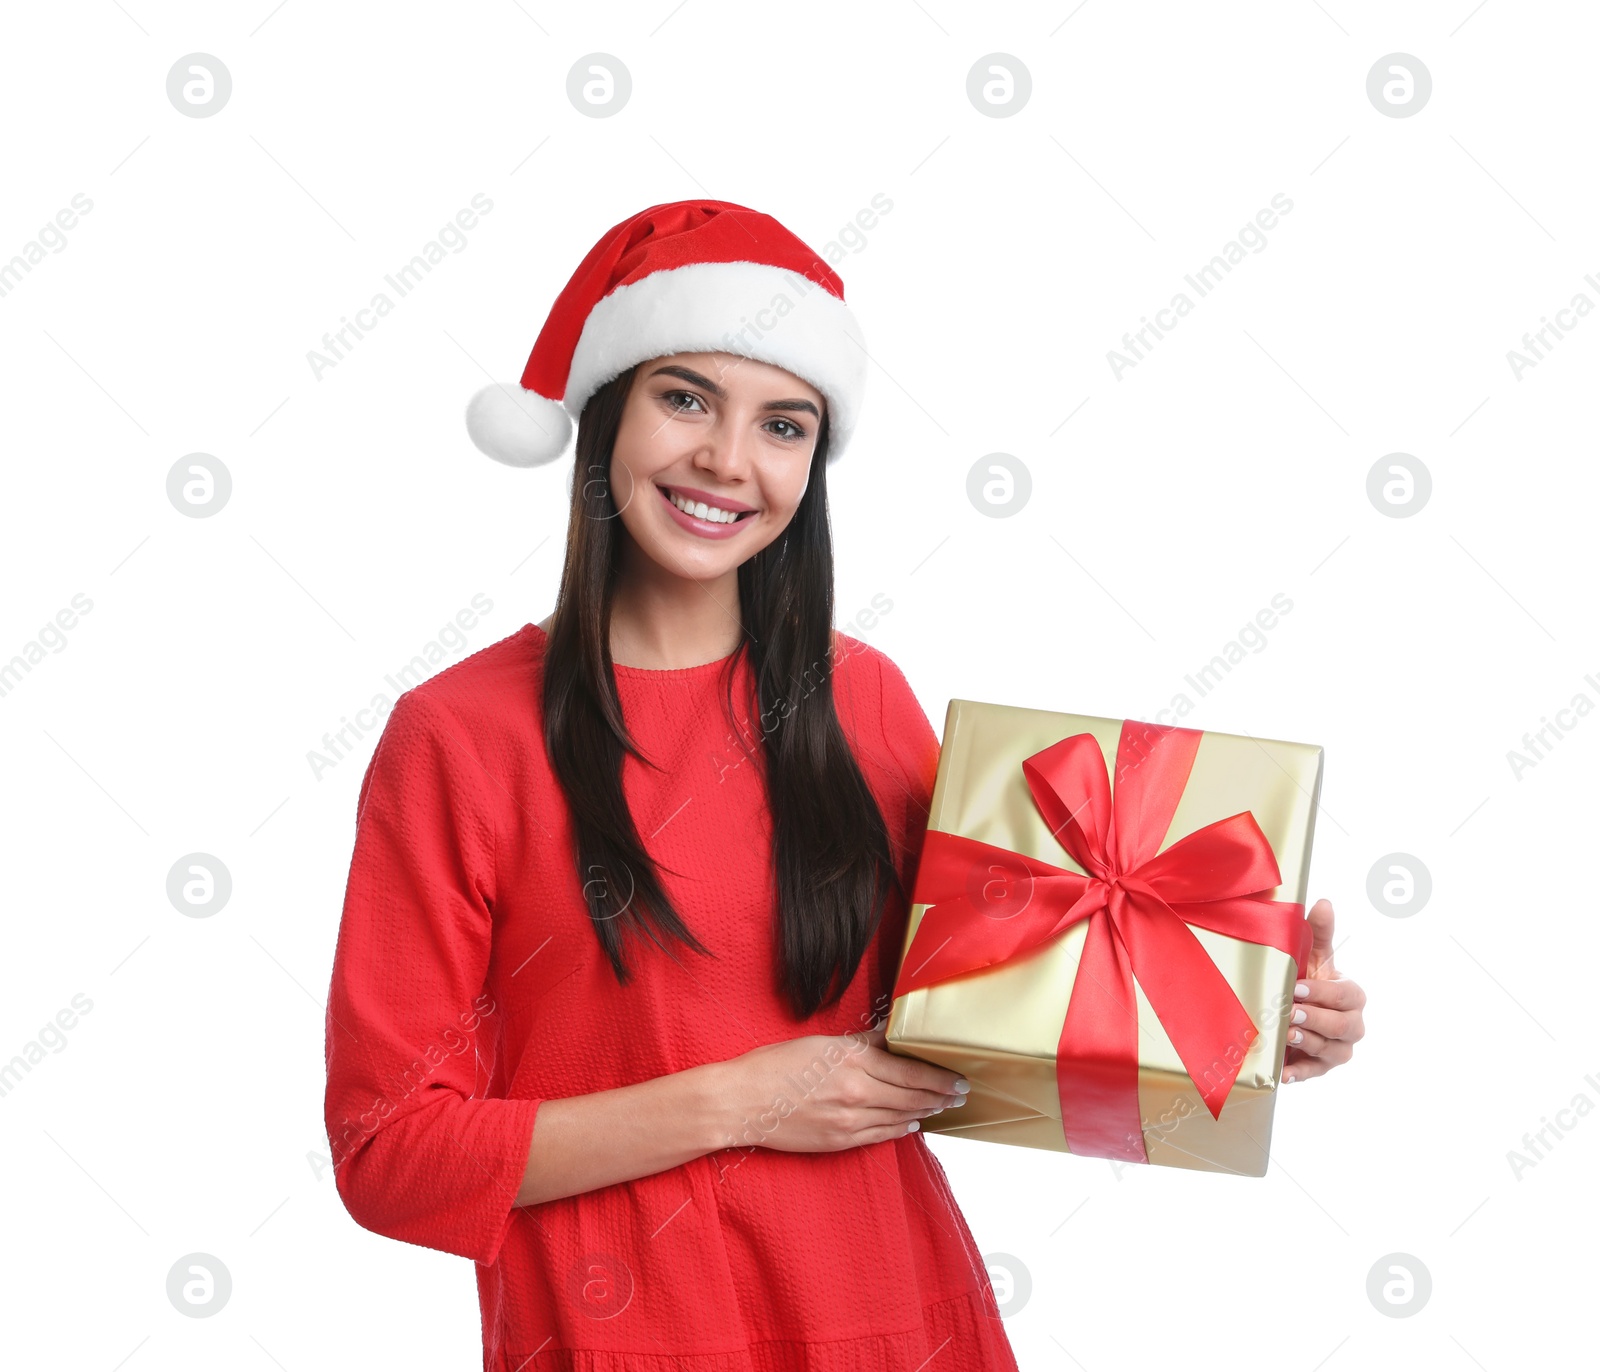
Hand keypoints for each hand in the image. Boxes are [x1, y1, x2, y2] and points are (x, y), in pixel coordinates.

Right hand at [711, 1022, 969, 1152]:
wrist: (742, 1102)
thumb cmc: (774, 1066)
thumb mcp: (820, 1043)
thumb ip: (859, 1042)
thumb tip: (888, 1034)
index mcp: (853, 1061)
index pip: (910, 1072)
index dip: (939, 1077)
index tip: (958, 1077)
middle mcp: (857, 1092)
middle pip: (912, 1096)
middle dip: (941, 1095)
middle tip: (960, 1094)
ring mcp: (848, 1120)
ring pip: (900, 1117)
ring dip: (925, 1112)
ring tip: (942, 1107)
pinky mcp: (839, 1141)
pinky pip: (879, 1135)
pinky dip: (900, 1128)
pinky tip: (912, 1124)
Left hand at [1283, 897, 1365, 1081]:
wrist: (1288, 1009)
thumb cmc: (1304, 978)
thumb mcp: (1309, 955)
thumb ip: (1318, 931)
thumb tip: (1323, 902)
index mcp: (1352, 996)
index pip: (1346, 996)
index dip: (1324, 993)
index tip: (1298, 987)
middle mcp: (1351, 1025)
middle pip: (1343, 1026)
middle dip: (1316, 1018)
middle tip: (1289, 1011)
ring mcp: (1338, 1049)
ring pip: (1331, 1050)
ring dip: (1307, 1042)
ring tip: (1284, 1034)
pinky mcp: (1321, 1067)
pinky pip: (1315, 1073)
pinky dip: (1300, 1073)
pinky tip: (1284, 1072)